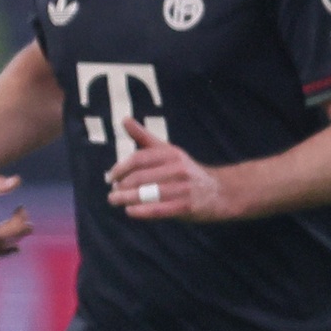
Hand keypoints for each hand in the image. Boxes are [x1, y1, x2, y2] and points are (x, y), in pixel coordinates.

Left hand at [109, 120, 235, 221]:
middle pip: (140, 178)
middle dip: (121, 186)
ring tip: (115, 201)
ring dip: (125, 199)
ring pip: (147, 194)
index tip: (110, 177)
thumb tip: (124, 119)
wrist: (220, 191)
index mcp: (172, 154)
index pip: (138, 159)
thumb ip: (144, 138)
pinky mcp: (187, 206)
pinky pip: (158, 209)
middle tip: (112, 192)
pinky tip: (129, 211)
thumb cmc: (186, 171)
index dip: (120, 168)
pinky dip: (140, 211)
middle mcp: (178, 169)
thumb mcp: (168, 151)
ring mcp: (184, 188)